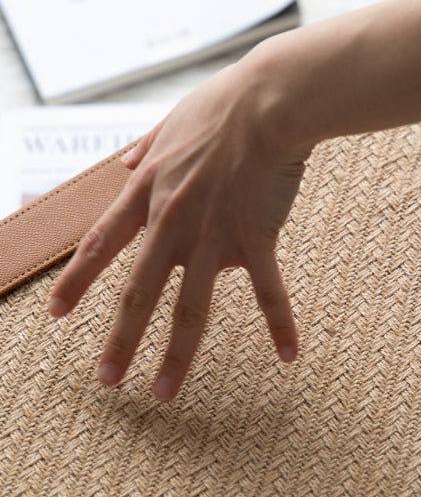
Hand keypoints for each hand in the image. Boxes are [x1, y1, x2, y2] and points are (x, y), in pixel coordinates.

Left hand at [47, 51, 310, 401]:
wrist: (270, 102)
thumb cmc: (224, 105)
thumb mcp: (170, 123)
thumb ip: (146, 148)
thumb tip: (124, 162)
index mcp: (148, 193)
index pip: (101, 245)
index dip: (77, 281)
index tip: (57, 314)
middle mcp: (172, 222)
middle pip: (139, 293)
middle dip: (120, 341)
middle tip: (107, 380)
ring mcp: (214, 236)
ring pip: (191, 308)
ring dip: (177, 356)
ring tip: (163, 394)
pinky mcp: (257, 239)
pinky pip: (268, 292)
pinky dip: (280, 325)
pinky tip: (287, 356)